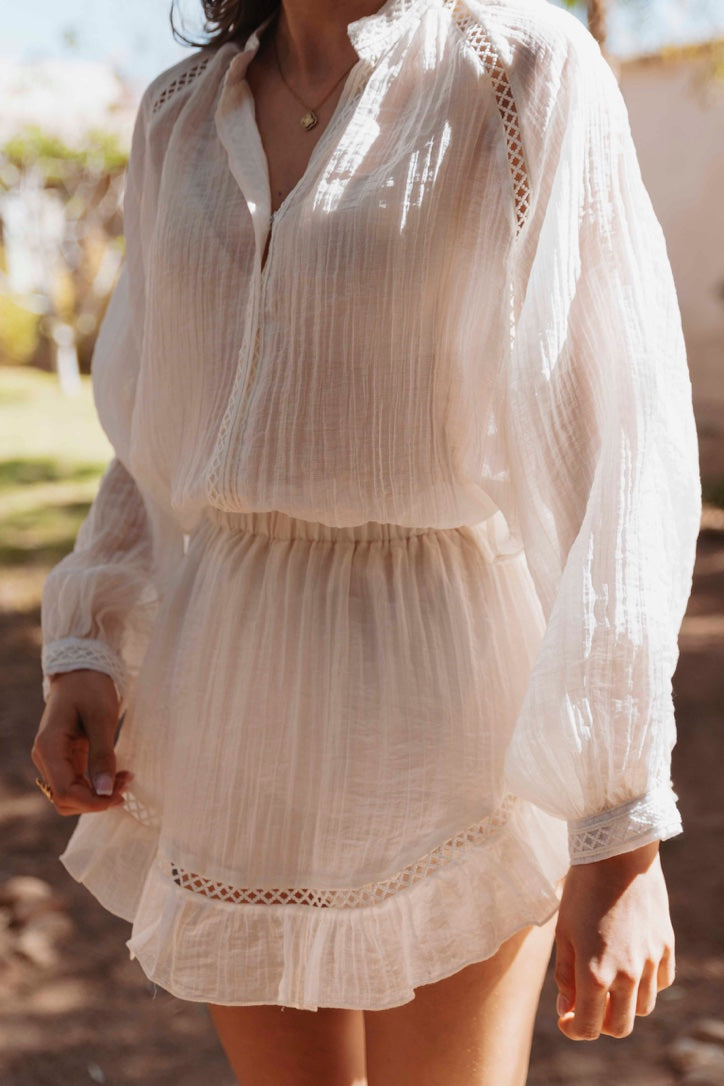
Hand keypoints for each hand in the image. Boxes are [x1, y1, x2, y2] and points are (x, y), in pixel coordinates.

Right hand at [31, 670, 132, 814]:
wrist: (81, 672)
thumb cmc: (90, 689)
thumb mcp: (101, 719)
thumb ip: (102, 755)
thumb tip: (105, 792)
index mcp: (49, 748)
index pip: (65, 792)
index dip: (92, 802)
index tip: (121, 795)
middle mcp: (46, 758)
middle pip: (66, 799)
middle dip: (97, 799)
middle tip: (127, 783)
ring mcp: (54, 760)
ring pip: (72, 794)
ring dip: (99, 794)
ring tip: (125, 778)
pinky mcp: (65, 759)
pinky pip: (78, 782)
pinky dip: (98, 785)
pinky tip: (118, 774)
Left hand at [554, 840, 674, 1039]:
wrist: (616, 853)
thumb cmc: (582, 890)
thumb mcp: (564, 932)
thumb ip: (566, 976)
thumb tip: (567, 1009)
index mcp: (595, 974)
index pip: (589, 1028)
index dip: (574, 1029)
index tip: (565, 1018)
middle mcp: (628, 974)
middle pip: (620, 1027)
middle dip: (600, 1023)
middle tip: (586, 1004)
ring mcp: (651, 961)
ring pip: (643, 1007)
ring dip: (624, 1004)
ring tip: (607, 980)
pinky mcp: (667, 946)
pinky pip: (661, 982)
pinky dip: (646, 983)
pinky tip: (631, 964)